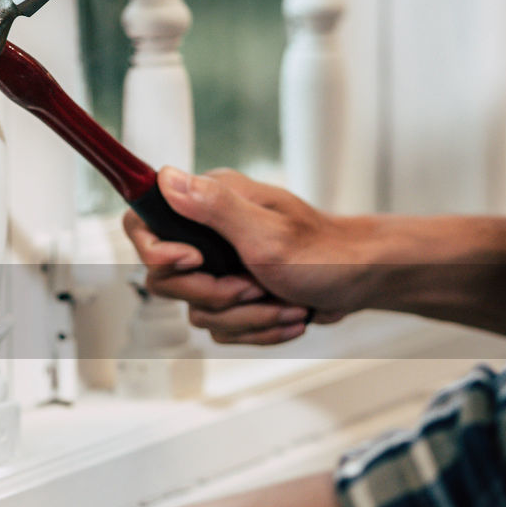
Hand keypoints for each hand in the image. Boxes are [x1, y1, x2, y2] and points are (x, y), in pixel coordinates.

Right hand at [124, 167, 375, 344]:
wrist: (362, 282)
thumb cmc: (326, 252)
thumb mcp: (266, 232)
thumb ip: (213, 207)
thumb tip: (166, 177)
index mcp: (210, 203)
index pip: (143, 223)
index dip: (157, 251)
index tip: (193, 262)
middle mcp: (208, 232)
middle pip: (166, 280)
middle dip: (215, 296)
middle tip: (252, 288)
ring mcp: (219, 267)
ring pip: (198, 311)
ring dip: (246, 318)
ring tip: (282, 303)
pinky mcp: (232, 296)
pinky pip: (221, 328)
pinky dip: (257, 329)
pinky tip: (285, 314)